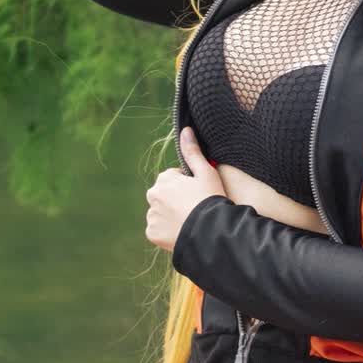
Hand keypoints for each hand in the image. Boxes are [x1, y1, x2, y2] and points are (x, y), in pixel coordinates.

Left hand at [145, 128, 225, 251]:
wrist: (209, 231)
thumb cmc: (210, 199)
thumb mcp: (206, 172)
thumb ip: (193, 152)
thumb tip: (185, 130)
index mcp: (164, 179)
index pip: (173, 179)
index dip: (188, 185)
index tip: (199, 193)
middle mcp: (152, 195)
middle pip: (164, 195)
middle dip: (176, 199)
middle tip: (194, 207)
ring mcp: (151, 215)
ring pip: (161, 212)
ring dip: (171, 215)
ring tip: (189, 221)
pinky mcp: (152, 233)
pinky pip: (158, 230)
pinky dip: (167, 231)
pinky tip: (181, 231)